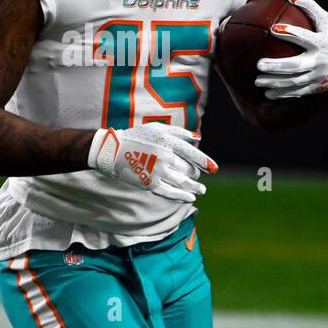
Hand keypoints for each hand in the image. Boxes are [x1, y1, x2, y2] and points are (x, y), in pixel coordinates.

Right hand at [88, 123, 218, 202]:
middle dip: (196, 175)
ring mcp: (158, 171)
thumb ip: (179, 132)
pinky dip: (182, 196)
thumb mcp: (157, 128)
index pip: (193, 154)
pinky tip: (190, 198)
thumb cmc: (137, 137)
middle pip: (188, 169)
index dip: (205, 162)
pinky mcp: (150, 184)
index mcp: (168, 142)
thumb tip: (198, 138)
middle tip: (199, 178)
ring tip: (201, 190)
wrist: (113, 150)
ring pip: (182, 182)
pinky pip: (170, 193)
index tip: (214, 169)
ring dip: (194, 188)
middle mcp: (165, 156)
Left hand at [255, 0, 327, 98]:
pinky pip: (297, 91)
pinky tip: (268, 93)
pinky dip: (282, 93)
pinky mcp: (316, 88)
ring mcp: (318, 77)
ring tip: (257, 81)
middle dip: (276, 66)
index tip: (273, 29)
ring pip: (294, 81)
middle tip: (258, 64)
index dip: (289, 33)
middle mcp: (320, 61)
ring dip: (275, 82)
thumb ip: (310, 8)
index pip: (304, 38)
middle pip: (295, 66)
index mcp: (322, 43)